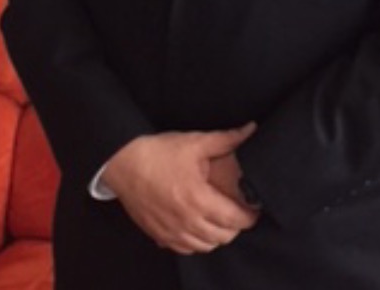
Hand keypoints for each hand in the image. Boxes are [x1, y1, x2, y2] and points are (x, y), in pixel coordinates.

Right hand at [101, 124, 258, 254]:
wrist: (124, 165)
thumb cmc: (160, 153)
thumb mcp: (195, 142)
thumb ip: (226, 139)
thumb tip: (250, 130)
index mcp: (198, 200)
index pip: (234, 220)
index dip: (249, 216)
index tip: (255, 208)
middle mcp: (186, 222)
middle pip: (222, 237)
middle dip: (236, 226)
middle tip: (239, 211)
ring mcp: (172, 232)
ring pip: (205, 246)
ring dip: (217, 236)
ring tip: (221, 219)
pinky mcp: (160, 236)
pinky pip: (186, 249)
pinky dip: (197, 242)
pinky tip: (198, 226)